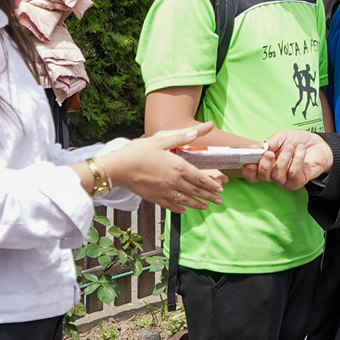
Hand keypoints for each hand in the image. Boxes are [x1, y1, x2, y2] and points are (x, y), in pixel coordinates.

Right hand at [101, 126, 227, 211]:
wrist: (119, 168)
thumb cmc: (139, 151)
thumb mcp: (161, 139)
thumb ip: (181, 136)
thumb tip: (199, 130)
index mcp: (178, 166)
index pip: (200, 178)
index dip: (212, 184)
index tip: (220, 188)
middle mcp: (174, 181)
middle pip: (196, 191)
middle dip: (209, 196)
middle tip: (219, 201)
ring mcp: (165, 192)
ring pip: (186, 200)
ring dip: (198, 204)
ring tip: (206, 207)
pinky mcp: (155, 198)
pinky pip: (171, 205)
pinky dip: (179, 208)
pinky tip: (184, 210)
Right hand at [253, 130, 332, 190]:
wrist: (319, 144)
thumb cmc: (297, 141)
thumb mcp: (281, 137)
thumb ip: (268, 143)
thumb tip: (255, 148)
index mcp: (266, 164)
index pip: (252, 173)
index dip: (248, 171)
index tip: (248, 163)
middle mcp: (273, 174)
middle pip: (262, 177)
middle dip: (264, 165)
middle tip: (269, 153)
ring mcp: (285, 180)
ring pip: (277, 176)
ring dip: (283, 159)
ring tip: (290, 147)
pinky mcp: (297, 182)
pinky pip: (292, 173)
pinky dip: (296, 159)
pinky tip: (300, 150)